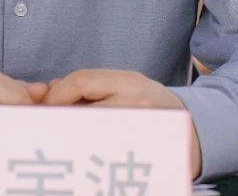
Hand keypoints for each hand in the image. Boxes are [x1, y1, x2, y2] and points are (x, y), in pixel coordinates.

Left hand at [42, 69, 200, 177]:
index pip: (81, 81)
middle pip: (81, 110)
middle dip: (57, 119)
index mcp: (130, 82)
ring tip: (62, 141)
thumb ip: (91, 85)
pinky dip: (84, 152)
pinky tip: (79, 154)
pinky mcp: (140, 155)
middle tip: (46, 127)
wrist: (191, 133)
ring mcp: (137, 130)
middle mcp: (135, 104)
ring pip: (88, 135)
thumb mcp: (125, 85)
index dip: (56, 94)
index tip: (45, 105)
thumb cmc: (150, 106)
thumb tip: (49, 90)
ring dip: (69, 138)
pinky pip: (101, 154)